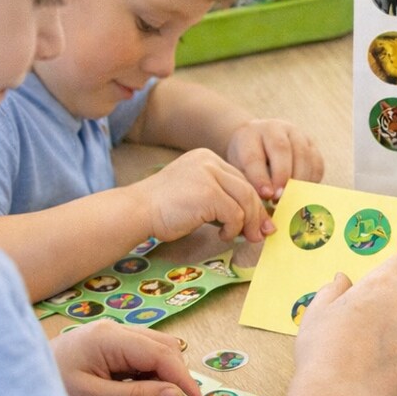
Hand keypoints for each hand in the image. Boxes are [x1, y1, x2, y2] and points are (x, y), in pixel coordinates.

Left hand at [50, 320, 202, 395]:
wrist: (8, 383)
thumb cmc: (47, 391)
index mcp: (111, 338)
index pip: (163, 355)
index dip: (185, 381)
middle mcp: (115, 329)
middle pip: (164, 348)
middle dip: (178, 377)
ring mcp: (111, 336)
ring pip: (155, 350)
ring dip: (165, 375)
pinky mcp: (106, 346)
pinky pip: (141, 356)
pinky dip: (151, 374)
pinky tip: (145, 394)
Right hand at [133, 148, 274, 242]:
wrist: (135, 212)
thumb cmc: (162, 210)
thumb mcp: (195, 195)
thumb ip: (221, 199)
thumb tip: (253, 220)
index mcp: (206, 158)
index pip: (240, 179)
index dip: (252, 202)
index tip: (259, 222)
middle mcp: (209, 161)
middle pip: (247, 188)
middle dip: (257, 214)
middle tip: (261, 234)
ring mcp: (209, 174)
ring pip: (246, 200)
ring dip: (247, 223)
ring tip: (241, 237)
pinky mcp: (208, 193)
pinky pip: (235, 213)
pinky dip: (233, 228)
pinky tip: (222, 235)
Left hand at [226, 118, 324, 200]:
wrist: (258, 139)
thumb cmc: (246, 159)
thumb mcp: (239, 169)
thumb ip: (250, 183)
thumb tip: (265, 204)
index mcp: (250, 135)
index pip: (254, 157)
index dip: (260, 178)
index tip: (266, 195)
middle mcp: (274, 129)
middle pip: (281, 150)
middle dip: (282, 177)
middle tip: (281, 198)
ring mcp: (295, 133)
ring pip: (303, 154)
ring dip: (299, 180)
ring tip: (293, 198)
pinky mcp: (311, 143)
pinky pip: (317, 162)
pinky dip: (313, 179)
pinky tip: (305, 192)